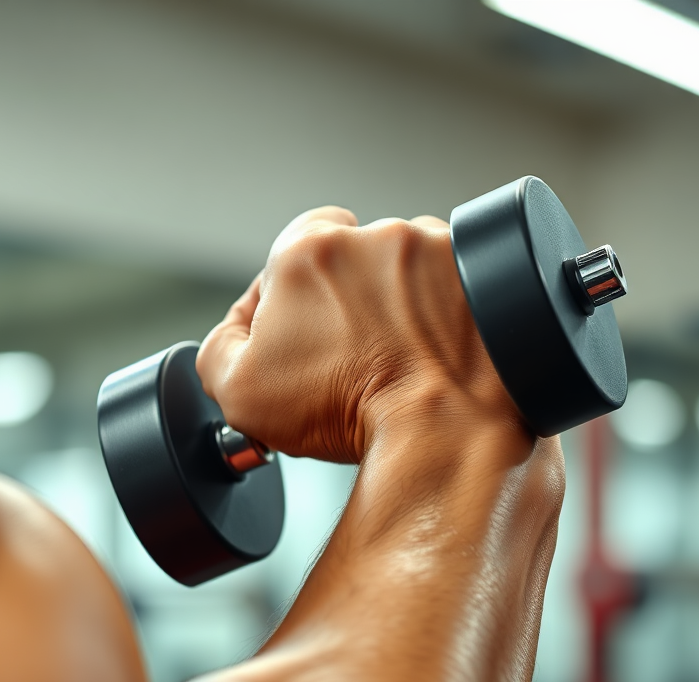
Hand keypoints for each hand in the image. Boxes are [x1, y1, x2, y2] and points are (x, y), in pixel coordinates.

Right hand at [196, 207, 523, 463]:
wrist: (442, 428)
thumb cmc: (352, 410)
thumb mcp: (239, 394)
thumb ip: (218, 348)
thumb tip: (234, 333)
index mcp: (307, 251)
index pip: (287, 257)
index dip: (291, 303)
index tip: (306, 337)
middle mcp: (373, 236)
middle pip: (350, 264)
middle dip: (348, 303)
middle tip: (355, 355)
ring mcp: (433, 248)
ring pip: (404, 271)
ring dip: (399, 303)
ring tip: (402, 356)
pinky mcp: (479, 271)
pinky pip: (453, 282)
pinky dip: (444, 310)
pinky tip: (435, 349)